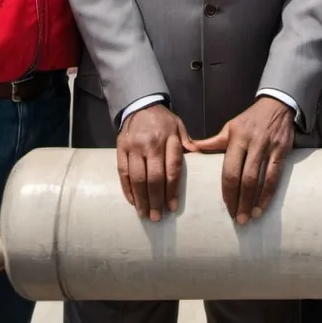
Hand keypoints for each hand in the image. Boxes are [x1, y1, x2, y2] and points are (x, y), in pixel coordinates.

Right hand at [116, 104, 190, 221]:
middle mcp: (151, 144)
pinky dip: (128, 190)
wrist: (140, 105)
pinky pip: (123, 173)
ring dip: (141, 199)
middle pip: (154, 177)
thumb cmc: (163, 121)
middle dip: (156, 200)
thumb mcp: (179, 126)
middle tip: (158, 217)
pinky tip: (133, 202)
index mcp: (169, 139)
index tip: (173, 207)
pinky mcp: (120, 150)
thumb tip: (200, 158)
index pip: (172, 168)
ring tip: (145, 214)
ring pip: (137, 178)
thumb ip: (187, 143)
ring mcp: (134, 147)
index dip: (172, 190)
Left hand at [187, 96, 294, 222]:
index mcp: (236, 138)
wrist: (276, 104)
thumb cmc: (250, 119)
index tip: (227, 208)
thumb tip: (191, 149)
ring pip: (260, 178)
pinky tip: (264, 205)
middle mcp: (251, 143)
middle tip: (237, 219)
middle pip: (245, 178)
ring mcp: (268, 147)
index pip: (229, 170)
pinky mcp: (281, 150)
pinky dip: (269, 192)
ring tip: (250, 217)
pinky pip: (275, 175)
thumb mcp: (230, 127)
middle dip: (240, 201)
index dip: (228, 192)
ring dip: (255, 200)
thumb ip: (213, 142)